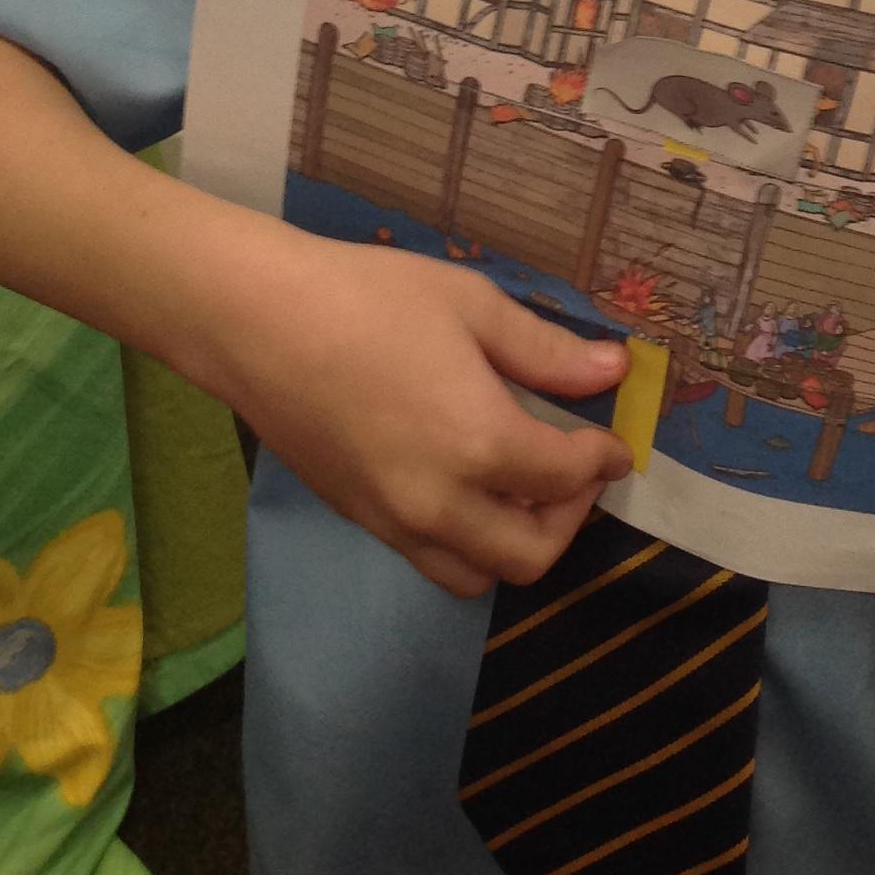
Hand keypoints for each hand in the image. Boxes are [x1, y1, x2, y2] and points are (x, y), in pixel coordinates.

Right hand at [224, 232, 631, 598]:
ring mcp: (393, 522)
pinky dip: (465, 543)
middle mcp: (441, 505)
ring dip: (515, 544)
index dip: (602, 460)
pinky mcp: (358, 520)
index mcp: (480, 445)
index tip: (616, 444)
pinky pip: (429, 560)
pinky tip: (465, 485)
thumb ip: (546, 351)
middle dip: (569, 518)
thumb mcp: (471, 305)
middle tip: (574, 470)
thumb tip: (612, 370)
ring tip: (522, 487)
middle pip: (530, 556)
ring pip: (476, 576)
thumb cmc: (371, 298)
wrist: (258, 321)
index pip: (566, 478)